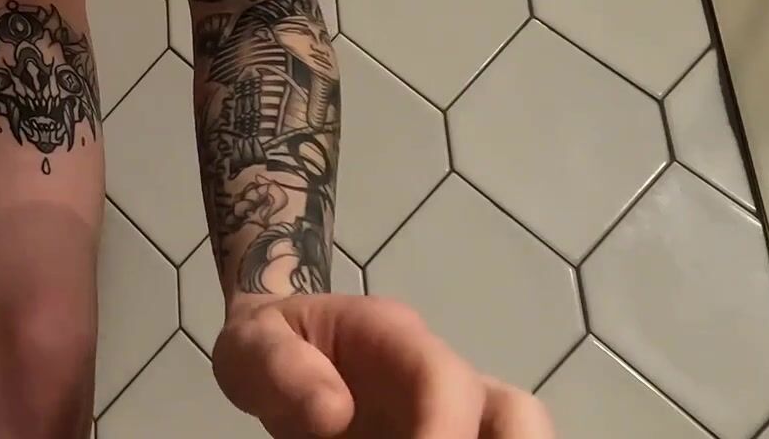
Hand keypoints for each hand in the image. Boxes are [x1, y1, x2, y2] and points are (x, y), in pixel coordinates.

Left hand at [212, 294, 553, 437]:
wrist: (278, 350)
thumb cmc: (269, 343)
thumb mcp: (250, 345)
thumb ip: (281, 369)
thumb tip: (333, 415)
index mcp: (396, 339)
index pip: (445, 380)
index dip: (444, 430)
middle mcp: (442, 378)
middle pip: (518, 413)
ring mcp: (453, 417)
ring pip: (518, 436)